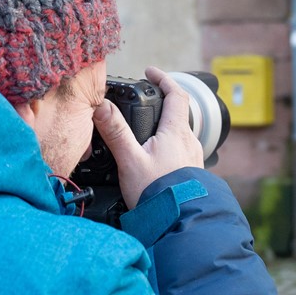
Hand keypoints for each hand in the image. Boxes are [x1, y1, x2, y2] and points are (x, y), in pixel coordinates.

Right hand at [93, 66, 205, 208]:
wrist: (180, 222)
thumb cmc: (158, 193)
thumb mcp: (130, 160)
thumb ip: (115, 132)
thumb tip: (101, 105)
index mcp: (176, 132)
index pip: (176, 94)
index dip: (163, 79)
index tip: (150, 72)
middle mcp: (189, 141)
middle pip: (179, 113)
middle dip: (164, 102)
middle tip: (147, 99)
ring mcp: (193, 157)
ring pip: (180, 133)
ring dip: (166, 126)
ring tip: (147, 129)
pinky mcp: (193, 173)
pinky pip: (182, 150)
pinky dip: (169, 145)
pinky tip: (157, 158)